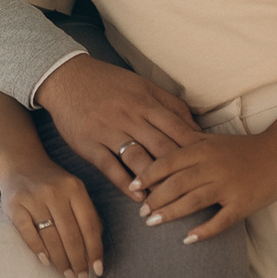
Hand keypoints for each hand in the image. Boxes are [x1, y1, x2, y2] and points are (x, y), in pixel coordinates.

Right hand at [0, 158, 103, 277]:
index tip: (97, 270)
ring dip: (61, 261)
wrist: (20, 162)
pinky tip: (46, 262)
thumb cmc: (53, 183)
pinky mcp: (14, 204)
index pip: (89, 226)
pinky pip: (28, 233)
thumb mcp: (74, 190)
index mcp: (75, 188)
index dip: (94, 251)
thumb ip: (87, 214)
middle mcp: (55, 191)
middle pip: (71, 235)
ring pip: (51, 237)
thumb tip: (96, 249)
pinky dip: (38, 249)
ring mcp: (33, 197)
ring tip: (67, 275)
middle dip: (78, 261)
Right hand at [35, 54, 200, 195]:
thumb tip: (196, 128)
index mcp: (146, 102)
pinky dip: (125, 184)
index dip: (195, 149)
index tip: (209, 166)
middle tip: (196, 190)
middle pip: (162, 147)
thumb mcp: (143, 86)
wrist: (66, 77)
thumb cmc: (109, 83)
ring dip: (155, 181)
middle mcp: (130, 117)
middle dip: (181, 170)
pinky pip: (110, 168)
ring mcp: (109, 131)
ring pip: (138, 159)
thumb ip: (170, 105)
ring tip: (169, 200)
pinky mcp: (90, 144)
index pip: (178, 129)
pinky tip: (138, 197)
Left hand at [132, 130, 276, 242]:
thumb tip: (159, 146)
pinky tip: (188, 238)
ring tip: (152, 222)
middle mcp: (213, 166)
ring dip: (170, 213)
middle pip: (176, 184)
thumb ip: (189, 142)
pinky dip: (203, 231)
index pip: (168, 162)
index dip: (148, 175)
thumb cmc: (244, 148)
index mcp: (203, 149)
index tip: (132, 186)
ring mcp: (228, 186)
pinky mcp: (242, 204)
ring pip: (192, 201)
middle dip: (154, 198)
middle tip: (140, 211)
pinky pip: (220, 220)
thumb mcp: (214, 140)